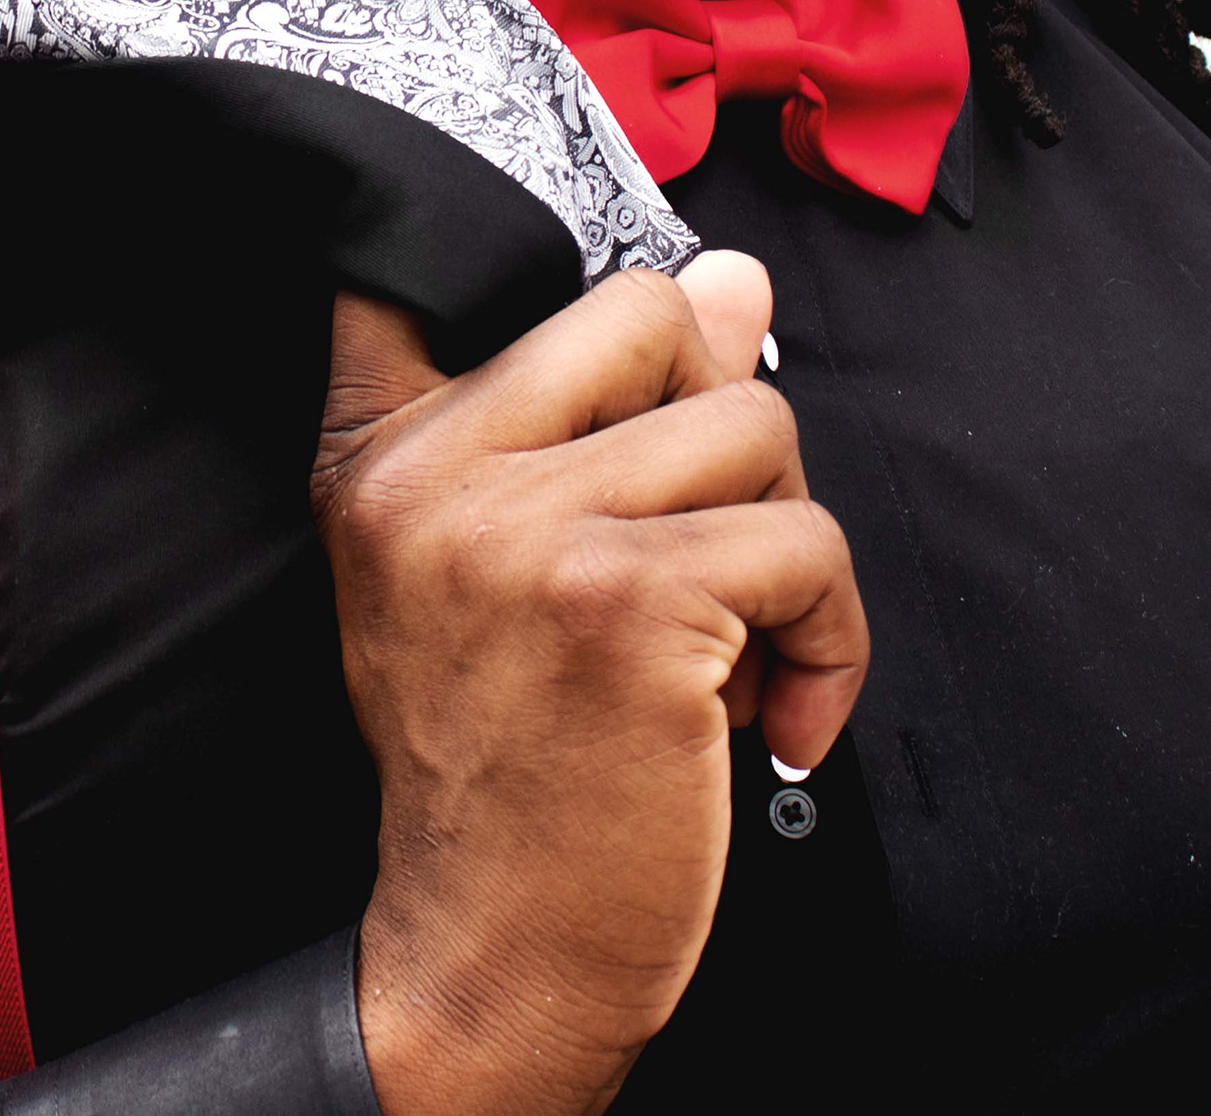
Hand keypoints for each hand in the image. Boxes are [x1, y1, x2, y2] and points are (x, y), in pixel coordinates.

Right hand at [311, 251, 865, 1115]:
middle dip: (723, 421)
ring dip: (785, 548)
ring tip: (733, 648)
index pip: (423, 265)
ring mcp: (529, 532)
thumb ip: (597, 421)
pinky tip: (771, 715)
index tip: (622, 301)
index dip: (538, 257)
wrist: (495, 952)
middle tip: (707, 547)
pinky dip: (829, 640)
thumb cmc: (509, 769)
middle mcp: (433, 474)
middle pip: (653, 313)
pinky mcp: (632, 604)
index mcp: (381, 457)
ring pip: (755, 425)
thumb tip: (737, 276)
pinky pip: (806, 548)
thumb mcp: (503, 576)